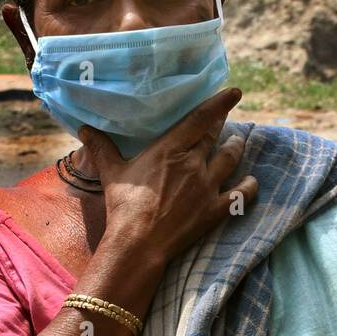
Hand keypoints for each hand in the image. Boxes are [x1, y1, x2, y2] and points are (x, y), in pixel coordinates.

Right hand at [77, 87, 257, 264]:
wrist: (139, 243)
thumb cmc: (124, 206)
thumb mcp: (111, 173)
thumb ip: (101, 148)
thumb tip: (84, 129)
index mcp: (170, 149)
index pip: (200, 118)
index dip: (219, 103)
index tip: (234, 92)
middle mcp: (194, 163)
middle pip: (215, 136)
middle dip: (223, 124)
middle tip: (227, 118)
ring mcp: (208, 187)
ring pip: (231, 160)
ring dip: (236, 149)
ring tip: (238, 143)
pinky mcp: (215, 210)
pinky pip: (241, 195)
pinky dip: (249, 187)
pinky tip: (252, 182)